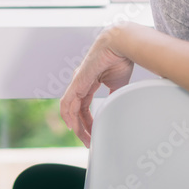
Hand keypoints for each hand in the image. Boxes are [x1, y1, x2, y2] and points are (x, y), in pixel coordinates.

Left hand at [60, 25, 134, 147]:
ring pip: (70, 110)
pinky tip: (73, 127)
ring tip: (86, 140)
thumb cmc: (121, 59)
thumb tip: (118, 110)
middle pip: (76, 111)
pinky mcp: (77, 82)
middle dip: (83, 129)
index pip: (84, 107)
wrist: (121, 44)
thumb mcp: (118, 85)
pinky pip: (68, 102)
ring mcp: (77, 82)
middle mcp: (80, 84)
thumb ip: (114, 97)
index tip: (94, 135)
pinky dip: (68, 116)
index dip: (88, 122)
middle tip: (90, 144)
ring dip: (77, 127)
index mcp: (89, 83)